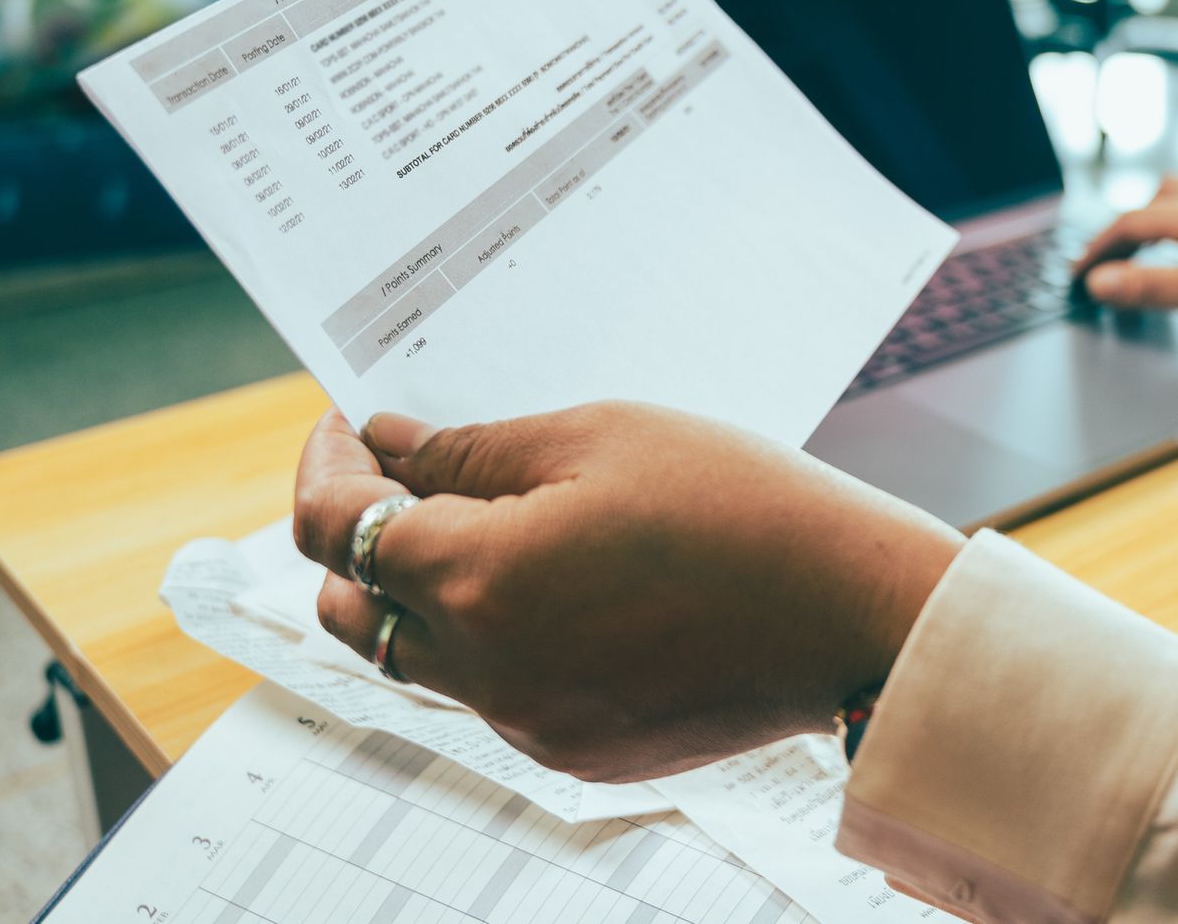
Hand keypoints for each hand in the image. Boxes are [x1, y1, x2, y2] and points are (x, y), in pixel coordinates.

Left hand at [292, 402, 963, 781]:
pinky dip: (491, 636)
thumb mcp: (596, 437)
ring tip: (486, 523)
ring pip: (418, 658)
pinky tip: (558, 584)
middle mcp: (484, 670)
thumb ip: (471, 449)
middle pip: (349, 609)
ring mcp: (528, 723)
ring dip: (420, 592)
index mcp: (476, 580)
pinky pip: (493, 692)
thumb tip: (390, 448)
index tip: (351, 428)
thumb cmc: (738, 505)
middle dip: (353, 536)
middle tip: (405, 474)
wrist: (851, 611)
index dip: (325, 465)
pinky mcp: (575, 749)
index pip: (333, 526)